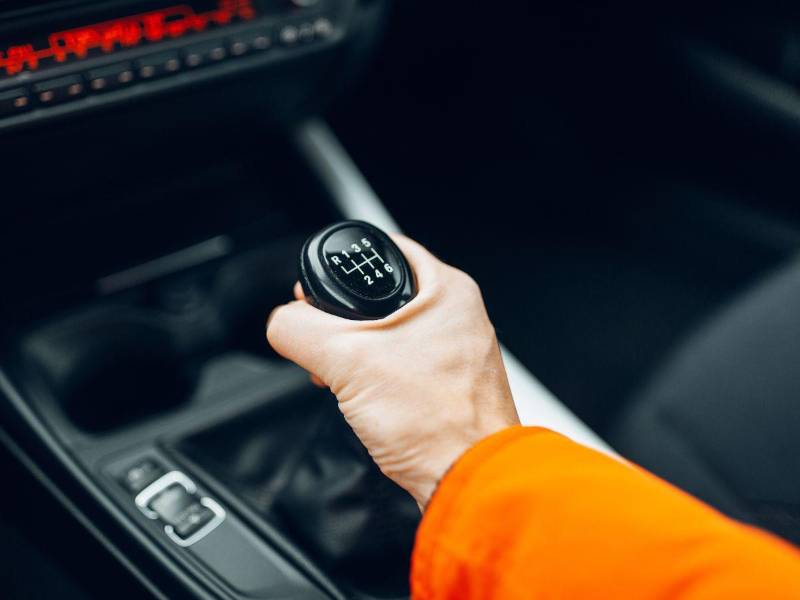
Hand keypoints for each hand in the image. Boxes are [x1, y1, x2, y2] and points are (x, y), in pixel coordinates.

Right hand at [266, 234, 519, 507]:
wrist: (468, 481)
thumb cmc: (438, 425)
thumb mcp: (347, 362)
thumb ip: (300, 331)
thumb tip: (280, 324)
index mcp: (446, 289)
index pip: (383, 250)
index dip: (341, 266)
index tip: (316, 290)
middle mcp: (457, 315)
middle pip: (381, 295)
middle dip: (343, 320)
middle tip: (326, 340)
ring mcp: (456, 350)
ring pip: (389, 333)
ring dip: (356, 352)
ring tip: (341, 375)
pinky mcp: (448, 383)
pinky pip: (402, 364)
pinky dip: (376, 374)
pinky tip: (363, 398)